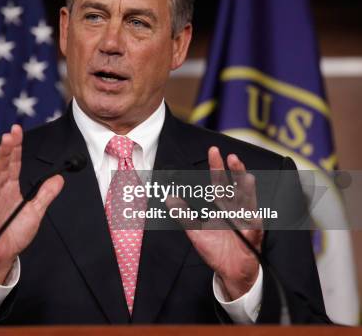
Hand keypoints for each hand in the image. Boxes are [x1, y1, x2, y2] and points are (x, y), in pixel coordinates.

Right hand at [0, 125, 63, 283]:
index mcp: (10, 188)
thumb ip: (46, 194)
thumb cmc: (15, 231)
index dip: (15, 147)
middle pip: (1, 170)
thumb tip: (59, 179)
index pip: (13, 164)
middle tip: (7, 137)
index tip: (16, 130)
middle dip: (4, 154)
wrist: (4, 255)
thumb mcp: (36, 211)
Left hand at [167, 146, 262, 299]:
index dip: (217, 167)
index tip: (214, 151)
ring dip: (248, 192)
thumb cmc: (217, 250)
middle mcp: (236, 210)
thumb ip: (184, 214)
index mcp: (223, 206)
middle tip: (232, 157)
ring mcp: (246, 222)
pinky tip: (252, 216)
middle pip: (236, 187)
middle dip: (236, 172)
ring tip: (246, 178)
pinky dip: (253, 223)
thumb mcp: (195, 231)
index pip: (220, 182)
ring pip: (249, 203)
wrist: (230, 272)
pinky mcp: (252, 238)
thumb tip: (170, 199)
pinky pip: (254, 229)